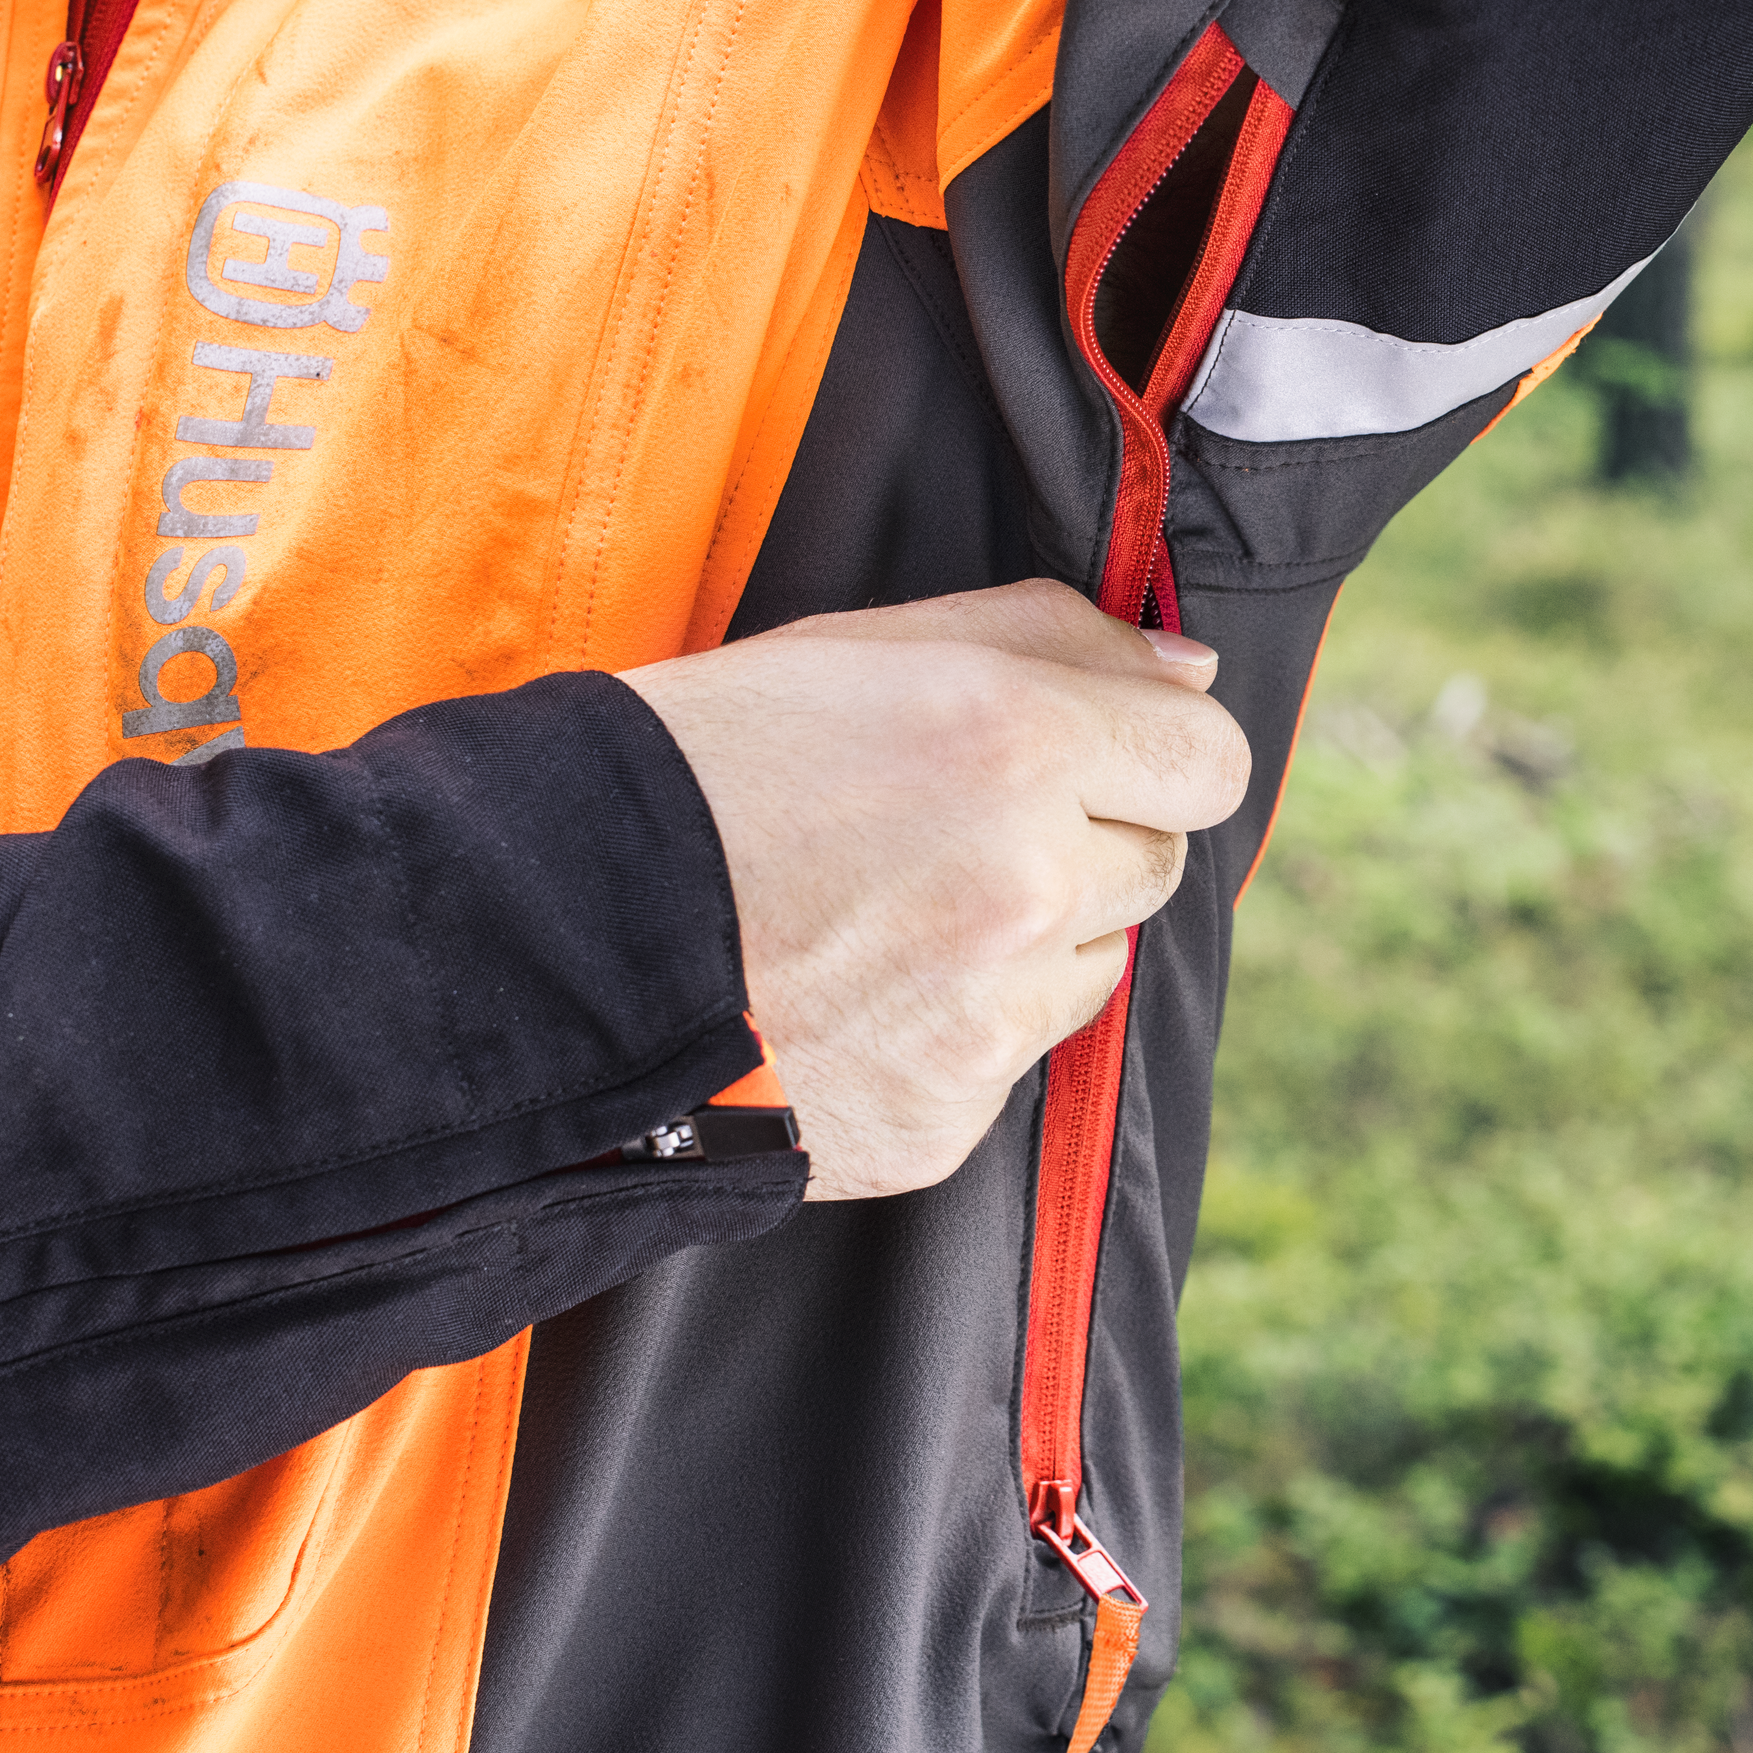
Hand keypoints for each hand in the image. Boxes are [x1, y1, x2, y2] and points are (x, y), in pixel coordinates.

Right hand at [621, 581, 1249, 1199]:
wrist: (543, 947)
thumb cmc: (695, 767)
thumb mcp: (858, 650)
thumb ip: (1048, 637)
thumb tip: (1193, 670)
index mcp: (1012, 741)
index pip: (1210, 757)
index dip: (1160, 749)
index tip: (1105, 751)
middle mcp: (1022, 881)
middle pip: (1159, 861)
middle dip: (1090, 836)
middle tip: (956, 826)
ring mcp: (987, 1014)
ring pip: (1098, 962)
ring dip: (1036, 935)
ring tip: (893, 909)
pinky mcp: (947, 1116)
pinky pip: (1015, 1057)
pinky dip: (963, 1026)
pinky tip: (859, 991)